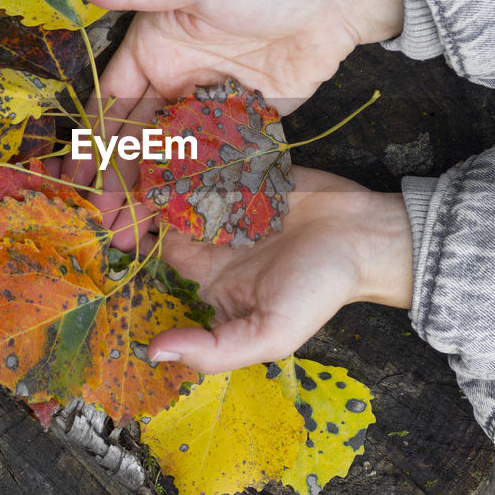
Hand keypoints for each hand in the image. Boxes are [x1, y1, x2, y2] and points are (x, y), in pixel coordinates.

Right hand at [63, 0, 403, 231]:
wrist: (336, 0)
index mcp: (153, 48)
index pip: (113, 104)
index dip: (93, 143)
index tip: (75, 180)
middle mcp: (175, 78)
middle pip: (140, 140)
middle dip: (121, 182)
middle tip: (107, 224)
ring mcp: (210, 105)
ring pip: (174, 157)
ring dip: (155, 193)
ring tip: (138, 233)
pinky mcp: (245, 123)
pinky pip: (214, 161)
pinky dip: (197, 188)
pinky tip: (184, 218)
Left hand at [144, 167, 413, 373]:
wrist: (367, 237)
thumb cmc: (320, 290)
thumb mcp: (270, 334)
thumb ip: (213, 350)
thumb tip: (154, 354)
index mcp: (211, 281)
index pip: (161, 261)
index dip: (144, 243)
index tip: (128, 224)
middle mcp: (214, 243)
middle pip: (166, 216)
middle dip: (154, 199)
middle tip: (144, 178)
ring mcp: (230, 205)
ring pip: (184, 184)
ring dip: (173, 171)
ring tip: (163, 154)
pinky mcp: (248, 175)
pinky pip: (214, 162)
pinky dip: (200, 153)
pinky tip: (189, 139)